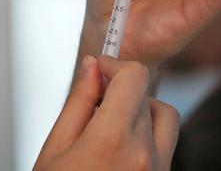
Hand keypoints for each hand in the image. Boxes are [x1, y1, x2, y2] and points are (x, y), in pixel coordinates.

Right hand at [35, 56, 178, 170]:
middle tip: (95, 100)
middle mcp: (146, 155)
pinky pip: (164, 144)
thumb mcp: (56, 147)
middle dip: (121, 89)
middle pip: (146, 94)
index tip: (100, 69)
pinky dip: (145, 133)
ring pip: (164, 117)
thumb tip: (92, 67)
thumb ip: (78, 102)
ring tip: (110, 123)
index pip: (134, 77)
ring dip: (141, 109)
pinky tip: (118, 148)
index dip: (115, 65)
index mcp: (113, 140)